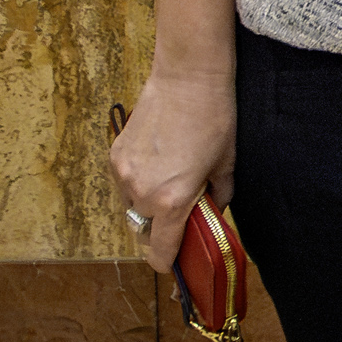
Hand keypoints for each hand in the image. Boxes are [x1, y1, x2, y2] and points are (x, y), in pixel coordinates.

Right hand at [109, 70, 237, 275]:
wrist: (187, 78)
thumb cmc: (215, 118)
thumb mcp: (227, 163)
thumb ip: (218, 197)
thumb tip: (211, 213)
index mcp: (172, 200)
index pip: (160, 251)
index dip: (168, 262)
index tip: (175, 264)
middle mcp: (141, 192)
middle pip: (144, 231)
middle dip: (162, 229)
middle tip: (183, 213)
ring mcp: (123, 174)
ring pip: (132, 207)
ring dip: (148, 205)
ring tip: (172, 180)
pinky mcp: (115, 156)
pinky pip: (124, 183)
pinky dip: (139, 182)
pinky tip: (160, 161)